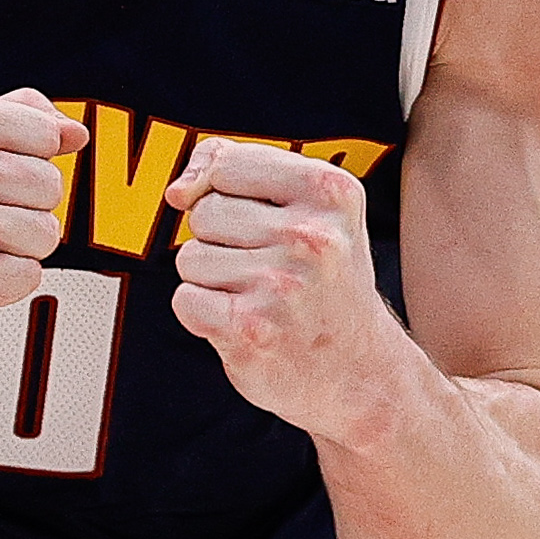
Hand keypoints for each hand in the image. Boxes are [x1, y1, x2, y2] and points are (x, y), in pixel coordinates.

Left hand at [168, 138, 407, 443]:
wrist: (361, 375)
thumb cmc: (325, 282)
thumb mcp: (309, 207)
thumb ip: (238, 169)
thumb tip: (178, 191)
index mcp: (330, 191)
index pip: (226, 163)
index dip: (225, 192)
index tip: (259, 221)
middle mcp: (312, 237)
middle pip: (204, 212)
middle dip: (221, 240)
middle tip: (271, 271)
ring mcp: (281, 286)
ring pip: (191, 257)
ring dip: (213, 281)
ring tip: (262, 299)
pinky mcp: (249, 331)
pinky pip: (184, 299)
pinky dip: (204, 315)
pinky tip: (246, 325)